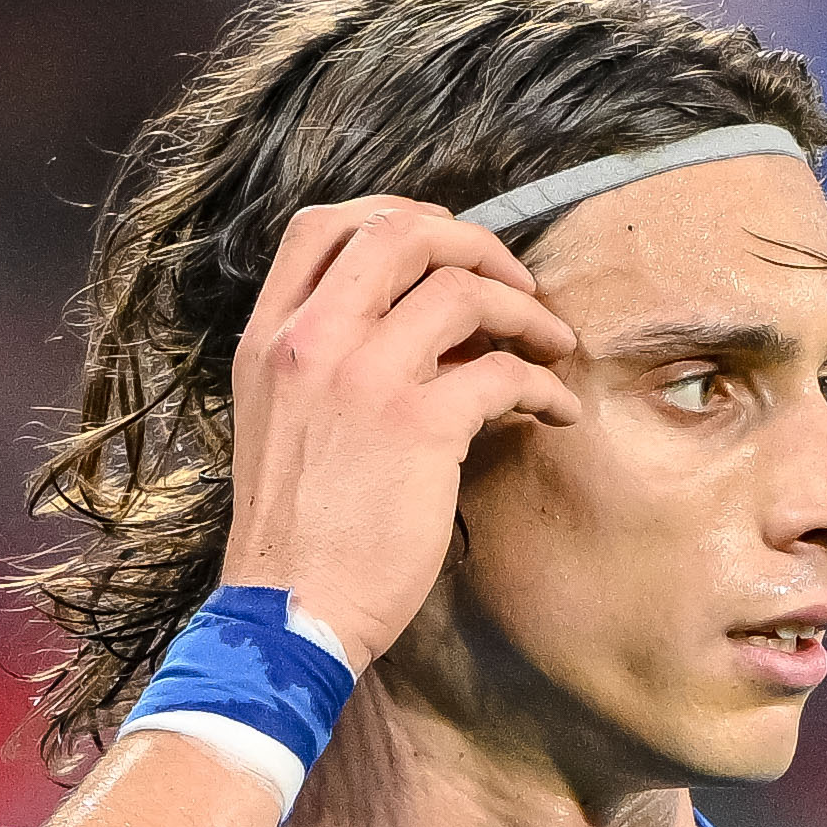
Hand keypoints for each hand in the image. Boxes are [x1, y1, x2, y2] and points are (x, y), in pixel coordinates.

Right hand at [217, 197, 575, 662]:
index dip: (394, 216)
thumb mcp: (280, 421)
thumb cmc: (296, 533)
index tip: (445, 242)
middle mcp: (311, 341)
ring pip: (462, 291)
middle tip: (518, 283)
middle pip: (400, 234)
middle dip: (474, 244)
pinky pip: (504, 372)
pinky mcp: (420, 426)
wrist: (289, 610)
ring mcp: (364, 377)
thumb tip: (415, 328)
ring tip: (555, 343)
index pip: (321, 227)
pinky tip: (557, 411)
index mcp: (270, 337)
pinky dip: (545, 384)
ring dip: (525, 310)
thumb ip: (324, 363)